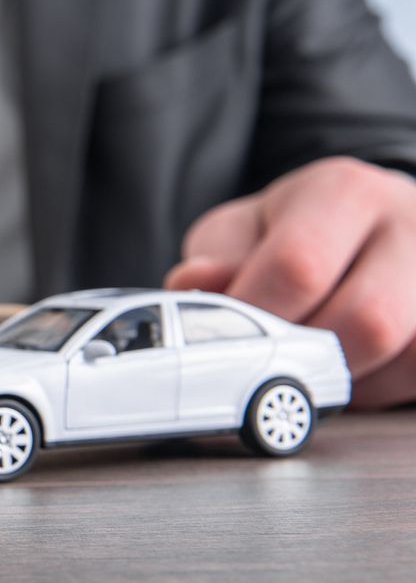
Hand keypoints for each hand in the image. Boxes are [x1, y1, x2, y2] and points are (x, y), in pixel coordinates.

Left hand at [167, 157, 415, 408]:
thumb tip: (190, 286)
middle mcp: (411, 226)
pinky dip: (382, 389)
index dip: (255, 318)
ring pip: (408, 358)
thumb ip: (217, 261)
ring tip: (314, 359)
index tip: (228, 339)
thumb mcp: (242, 233)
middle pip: (369, 321)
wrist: (367, 226)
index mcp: (344, 193)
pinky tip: (354, 370)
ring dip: (350, 381)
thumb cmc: (293, 234)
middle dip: (308, 358)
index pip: (298, 266)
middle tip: (274, 360)